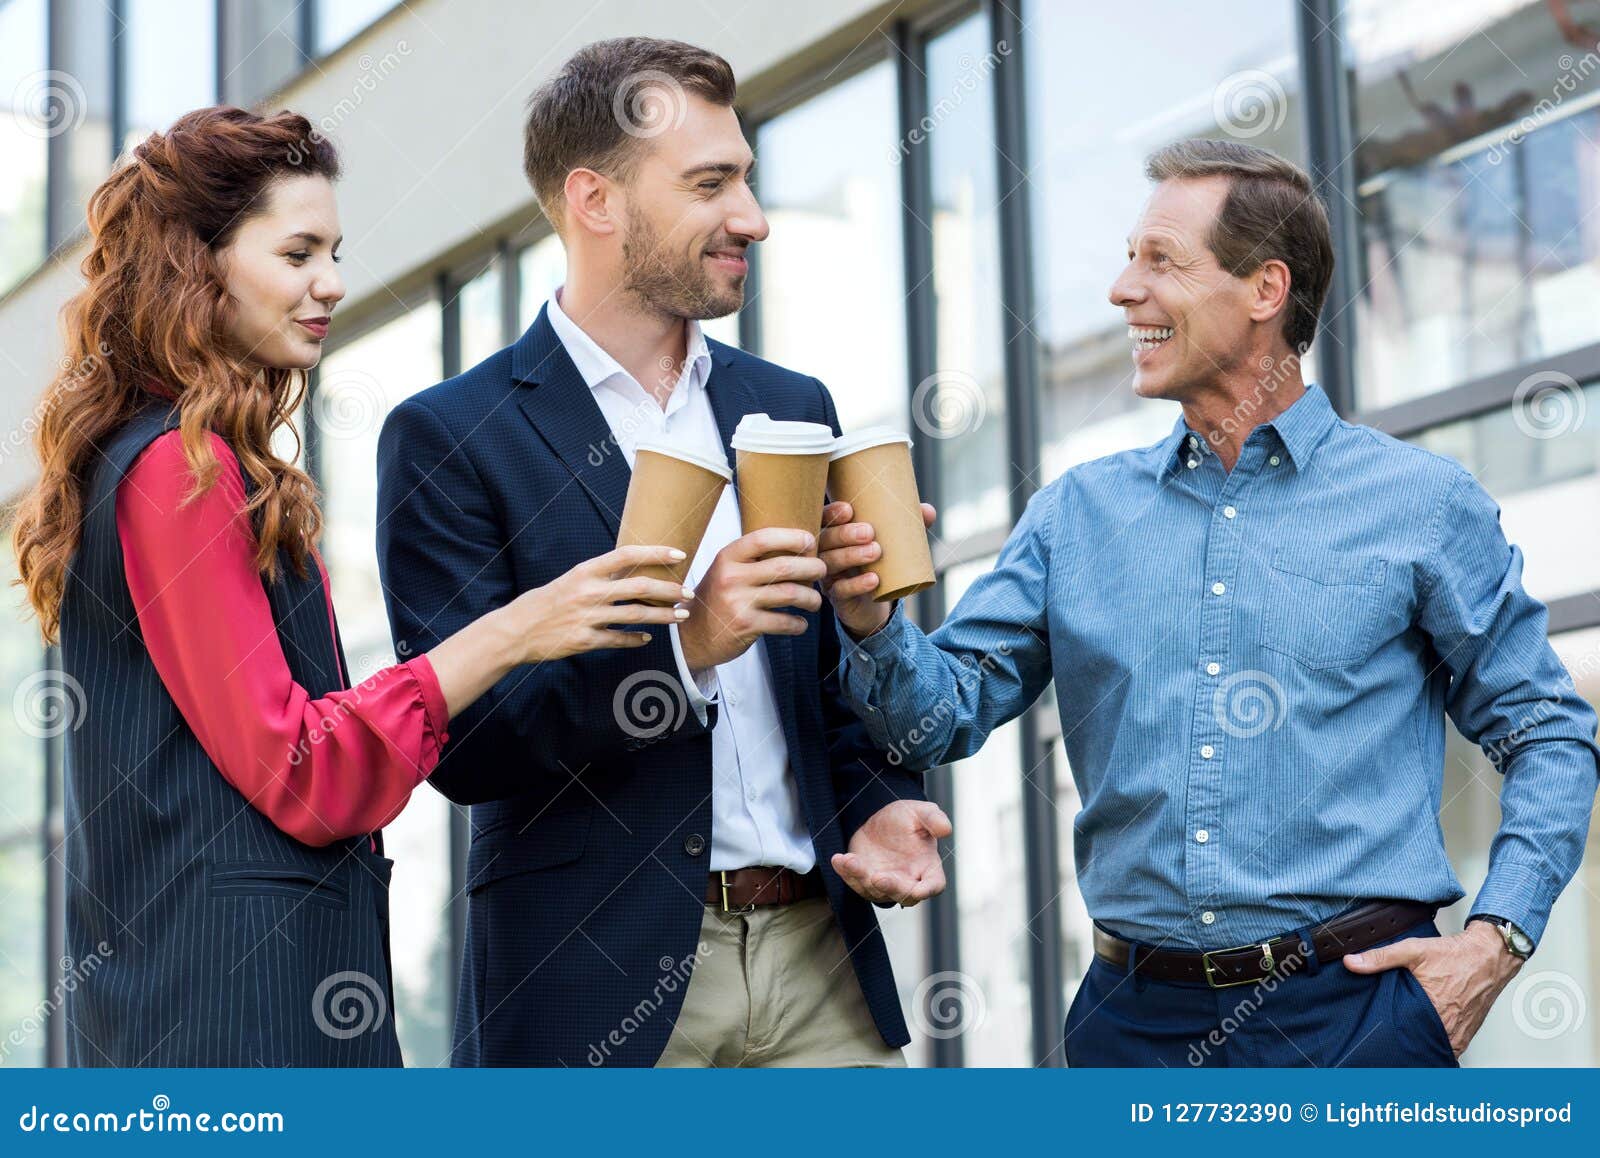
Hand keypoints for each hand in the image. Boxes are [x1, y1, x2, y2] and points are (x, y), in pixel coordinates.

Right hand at [508, 544, 691, 663]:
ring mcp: (587, 617)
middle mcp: (588, 592)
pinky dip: (635, 639)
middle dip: (669, 590)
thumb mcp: (571, 579)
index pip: (627, 555)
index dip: (655, 553)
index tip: (679, 555)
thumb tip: (632, 569)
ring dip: (662, 616)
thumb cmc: (545, 602)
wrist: (515, 630)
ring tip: (680, 616)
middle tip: (688, 593)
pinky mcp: (585, 641)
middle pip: (640, 588)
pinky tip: (647, 638)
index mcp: (585, 571)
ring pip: (636, 616)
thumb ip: (599, 576)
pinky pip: (618, 640)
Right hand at [676, 527, 826, 670]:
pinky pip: (783, 622)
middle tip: (822, 571)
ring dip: (810, 597)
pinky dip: (798, 624)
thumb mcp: (726, 571)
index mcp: (727, 558)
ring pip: (789, 594)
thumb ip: (752, 559)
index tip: (810, 541)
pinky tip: (801, 624)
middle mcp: (731, 577)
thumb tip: (795, 545)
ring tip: (815, 601)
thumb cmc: (717, 599)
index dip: (791, 536)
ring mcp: (738, 602)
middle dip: (812, 568)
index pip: (763, 538)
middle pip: (784, 566)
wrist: (692, 636)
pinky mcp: (745, 625)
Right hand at [819, 500, 936, 639]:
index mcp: (834, 534)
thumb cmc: (879, 563)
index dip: (831, 513)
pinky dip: (857, 584)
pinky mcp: (837, 597)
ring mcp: (829, 575)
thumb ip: (908, 526)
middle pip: (825, 540)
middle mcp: (826, 552)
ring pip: (830, 563)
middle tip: (870, 532)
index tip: (849, 509)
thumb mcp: (892, 543)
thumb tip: (928, 510)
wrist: (875, 601)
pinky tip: (874, 580)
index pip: (824, 519)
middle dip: (845, 534)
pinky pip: (841, 591)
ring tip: (876, 552)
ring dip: (851, 556)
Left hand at [830, 799, 951, 906]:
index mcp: (928, 867)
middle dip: (890, 888)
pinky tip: (838, 859)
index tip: (919, 890)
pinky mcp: (864, 880)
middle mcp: (908, 880)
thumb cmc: (907, 818)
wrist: (880, 819)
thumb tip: (946, 829)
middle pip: (903, 895)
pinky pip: (854, 881)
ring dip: (861, 877)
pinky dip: (845, 872)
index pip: (934, 885)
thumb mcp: (920, 812)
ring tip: (849, 860)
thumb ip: (933, 819)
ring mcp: (885, 883)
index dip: (928, 890)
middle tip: (878, 877)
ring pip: (874, 890)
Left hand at [1342, 920, 1522, 1056]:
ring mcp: (1460, 1032)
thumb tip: (1351, 962)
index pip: (1405, 1036)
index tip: (1378, 1037)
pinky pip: (1451, 1047)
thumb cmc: (1456, 954)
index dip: (1390, 1038)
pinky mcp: (1468, 1032)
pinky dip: (1438, 1043)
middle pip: (1420, 1045)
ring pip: (1436, 1048)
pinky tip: (1426, 1037)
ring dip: (1422, 1045)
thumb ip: (1380, 957)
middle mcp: (1449, 1026)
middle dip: (1404, 1043)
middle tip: (1389, 1040)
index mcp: (1433, 1010)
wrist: (1489, 955)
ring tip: (1406, 1040)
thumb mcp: (1412, 950)